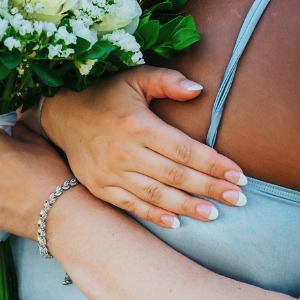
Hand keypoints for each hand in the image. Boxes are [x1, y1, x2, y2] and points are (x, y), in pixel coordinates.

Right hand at [36, 67, 247, 228]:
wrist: (60, 113)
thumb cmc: (106, 93)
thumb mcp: (135, 77)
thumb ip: (167, 81)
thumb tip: (199, 90)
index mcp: (137, 125)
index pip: (184, 149)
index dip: (213, 164)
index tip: (239, 174)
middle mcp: (123, 152)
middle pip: (175, 176)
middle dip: (210, 188)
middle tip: (238, 199)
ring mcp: (110, 173)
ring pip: (155, 195)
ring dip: (187, 206)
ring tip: (214, 214)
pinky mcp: (99, 187)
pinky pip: (131, 206)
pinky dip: (155, 215)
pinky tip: (177, 222)